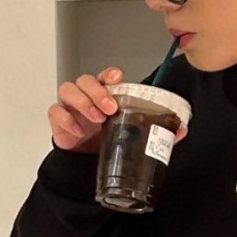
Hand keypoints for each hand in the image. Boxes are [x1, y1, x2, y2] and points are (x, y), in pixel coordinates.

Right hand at [49, 66, 188, 153]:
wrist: (86, 163)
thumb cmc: (107, 141)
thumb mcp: (132, 134)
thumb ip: (156, 130)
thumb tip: (181, 130)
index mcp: (105, 95)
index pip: (105, 76)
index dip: (109, 74)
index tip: (117, 77)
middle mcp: (86, 97)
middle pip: (85, 80)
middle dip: (97, 91)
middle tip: (110, 107)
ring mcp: (71, 107)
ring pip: (68, 89)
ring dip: (83, 101)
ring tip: (97, 118)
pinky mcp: (59, 121)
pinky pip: (55, 111)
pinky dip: (66, 119)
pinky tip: (79, 131)